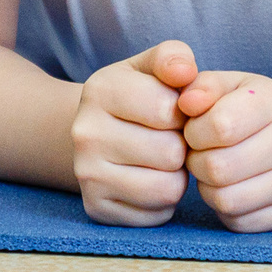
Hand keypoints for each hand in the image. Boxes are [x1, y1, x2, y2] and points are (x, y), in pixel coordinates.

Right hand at [72, 41, 196, 226]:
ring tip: (162, 159)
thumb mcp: (150, 67)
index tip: (172, 109)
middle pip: (170, 152)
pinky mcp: (97, 208)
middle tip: (169, 138)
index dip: (183, 111)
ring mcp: (87, 175)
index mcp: (100, 89)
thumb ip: (173, 58)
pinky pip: (156, 214)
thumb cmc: (137, 96)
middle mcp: (85, 133)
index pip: (167, 109)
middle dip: (181, 145)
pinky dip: (162, 201)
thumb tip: (186, 72)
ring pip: (167, 188)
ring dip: (177, 175)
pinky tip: (150, 179)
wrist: (96, 133)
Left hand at [178, 71, 271, 232]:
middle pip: (218, 168)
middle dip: (196, 163)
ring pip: (226, 200)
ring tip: (213, 171)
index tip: (195, 130)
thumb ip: (201, 87)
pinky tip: (231, 188)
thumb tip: (186, 103)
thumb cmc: (244, 109)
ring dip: (207, 188)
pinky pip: (240, 222)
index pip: (220, 126)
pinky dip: (224, 210)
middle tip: (200, 154)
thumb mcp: (225, 86)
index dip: (194, 132)